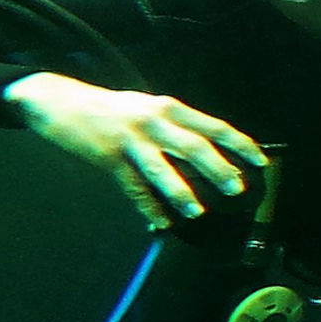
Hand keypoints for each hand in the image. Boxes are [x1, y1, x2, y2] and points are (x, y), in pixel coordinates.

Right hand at [5, 71, 268, 226]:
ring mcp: (130, 139)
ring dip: (181, 192)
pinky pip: (132, 186)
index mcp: (170, 108)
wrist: (60, 101)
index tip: (260, 161)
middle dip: (218, 169)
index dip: (240, 144)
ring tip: (197, 211)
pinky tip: (160, 221)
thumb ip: (176, 128)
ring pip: (161, 168)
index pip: (214, 126)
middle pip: (193, 146)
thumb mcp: (148, 110)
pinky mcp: (107, 156)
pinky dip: (147, 206)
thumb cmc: (112, 110)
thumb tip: (208, 155)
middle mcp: (154, 120)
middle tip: (236, 188)